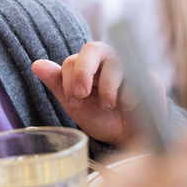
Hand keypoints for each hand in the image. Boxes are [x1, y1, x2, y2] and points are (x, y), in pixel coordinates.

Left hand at [33, 41, 164, 146]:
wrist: (127, 138)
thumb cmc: (100, 117)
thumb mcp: (75, 104)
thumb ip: (58, 83)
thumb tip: (36, 64)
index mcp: (87, 65)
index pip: (73, 61)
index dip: (69, 79)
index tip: (72, 100)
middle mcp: (108, 61)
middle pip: (94, 48)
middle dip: (84, 72)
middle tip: (82, 94)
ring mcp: (130, 68)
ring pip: (116, 63)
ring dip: (108, 87)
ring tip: (108, 106)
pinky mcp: (150, 79)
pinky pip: (140, 77)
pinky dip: (130, 93)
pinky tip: (127, 106)